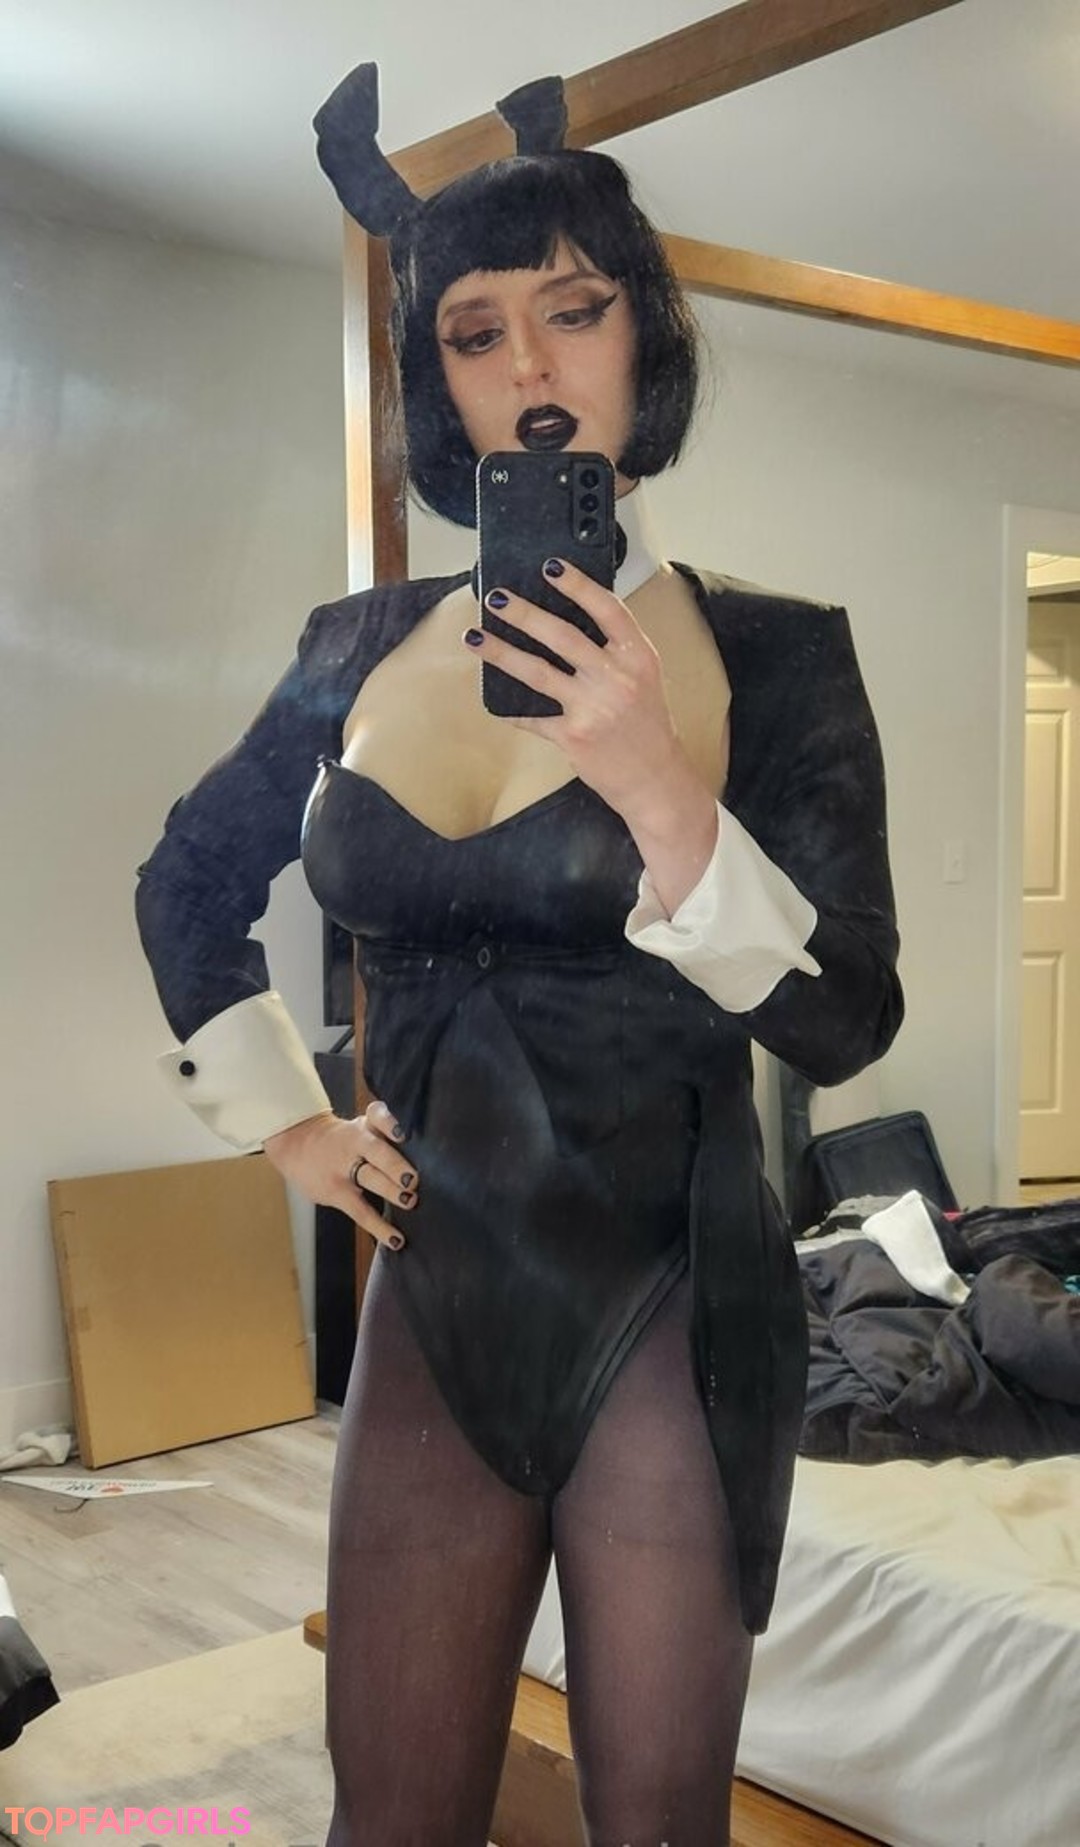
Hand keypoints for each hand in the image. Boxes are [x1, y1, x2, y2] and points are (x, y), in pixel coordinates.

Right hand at [263, 1098, 417, 1250]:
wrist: (296, 1143)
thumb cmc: (340, 1138)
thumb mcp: (359, 1126)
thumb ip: (385, 1136)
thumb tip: (420, 1163)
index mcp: (364, 1125)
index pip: (376, 1116)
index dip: (389, 1124)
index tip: (401, 1134)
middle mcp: (355, 1144)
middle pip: (376, 1151)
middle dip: (396, 1165)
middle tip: (413, 1179)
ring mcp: (344, 1168)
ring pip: (369, 1179)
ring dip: (390, 1190)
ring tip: (408, 1201)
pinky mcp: (337, 1193)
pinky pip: (361, 1212)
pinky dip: (379, 1227)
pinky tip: (396, 1240)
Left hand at [465, 559, 688, 822]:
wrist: (655, 779)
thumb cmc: (647, 725)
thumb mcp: (644, 678)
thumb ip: (615, 650)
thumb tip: (569, 620)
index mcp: (638, 656)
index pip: (607, 609)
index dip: (577, 585)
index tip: (550, 567)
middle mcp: (617, 678)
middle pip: (562, 636)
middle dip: (523, 613)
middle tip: (495, 597)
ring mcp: (594, 708)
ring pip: (537, 672)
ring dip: (501, 652)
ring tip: (475, 636)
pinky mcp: (574, 736)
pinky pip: (532, 718)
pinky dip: (511, 710)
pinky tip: (492, 701)